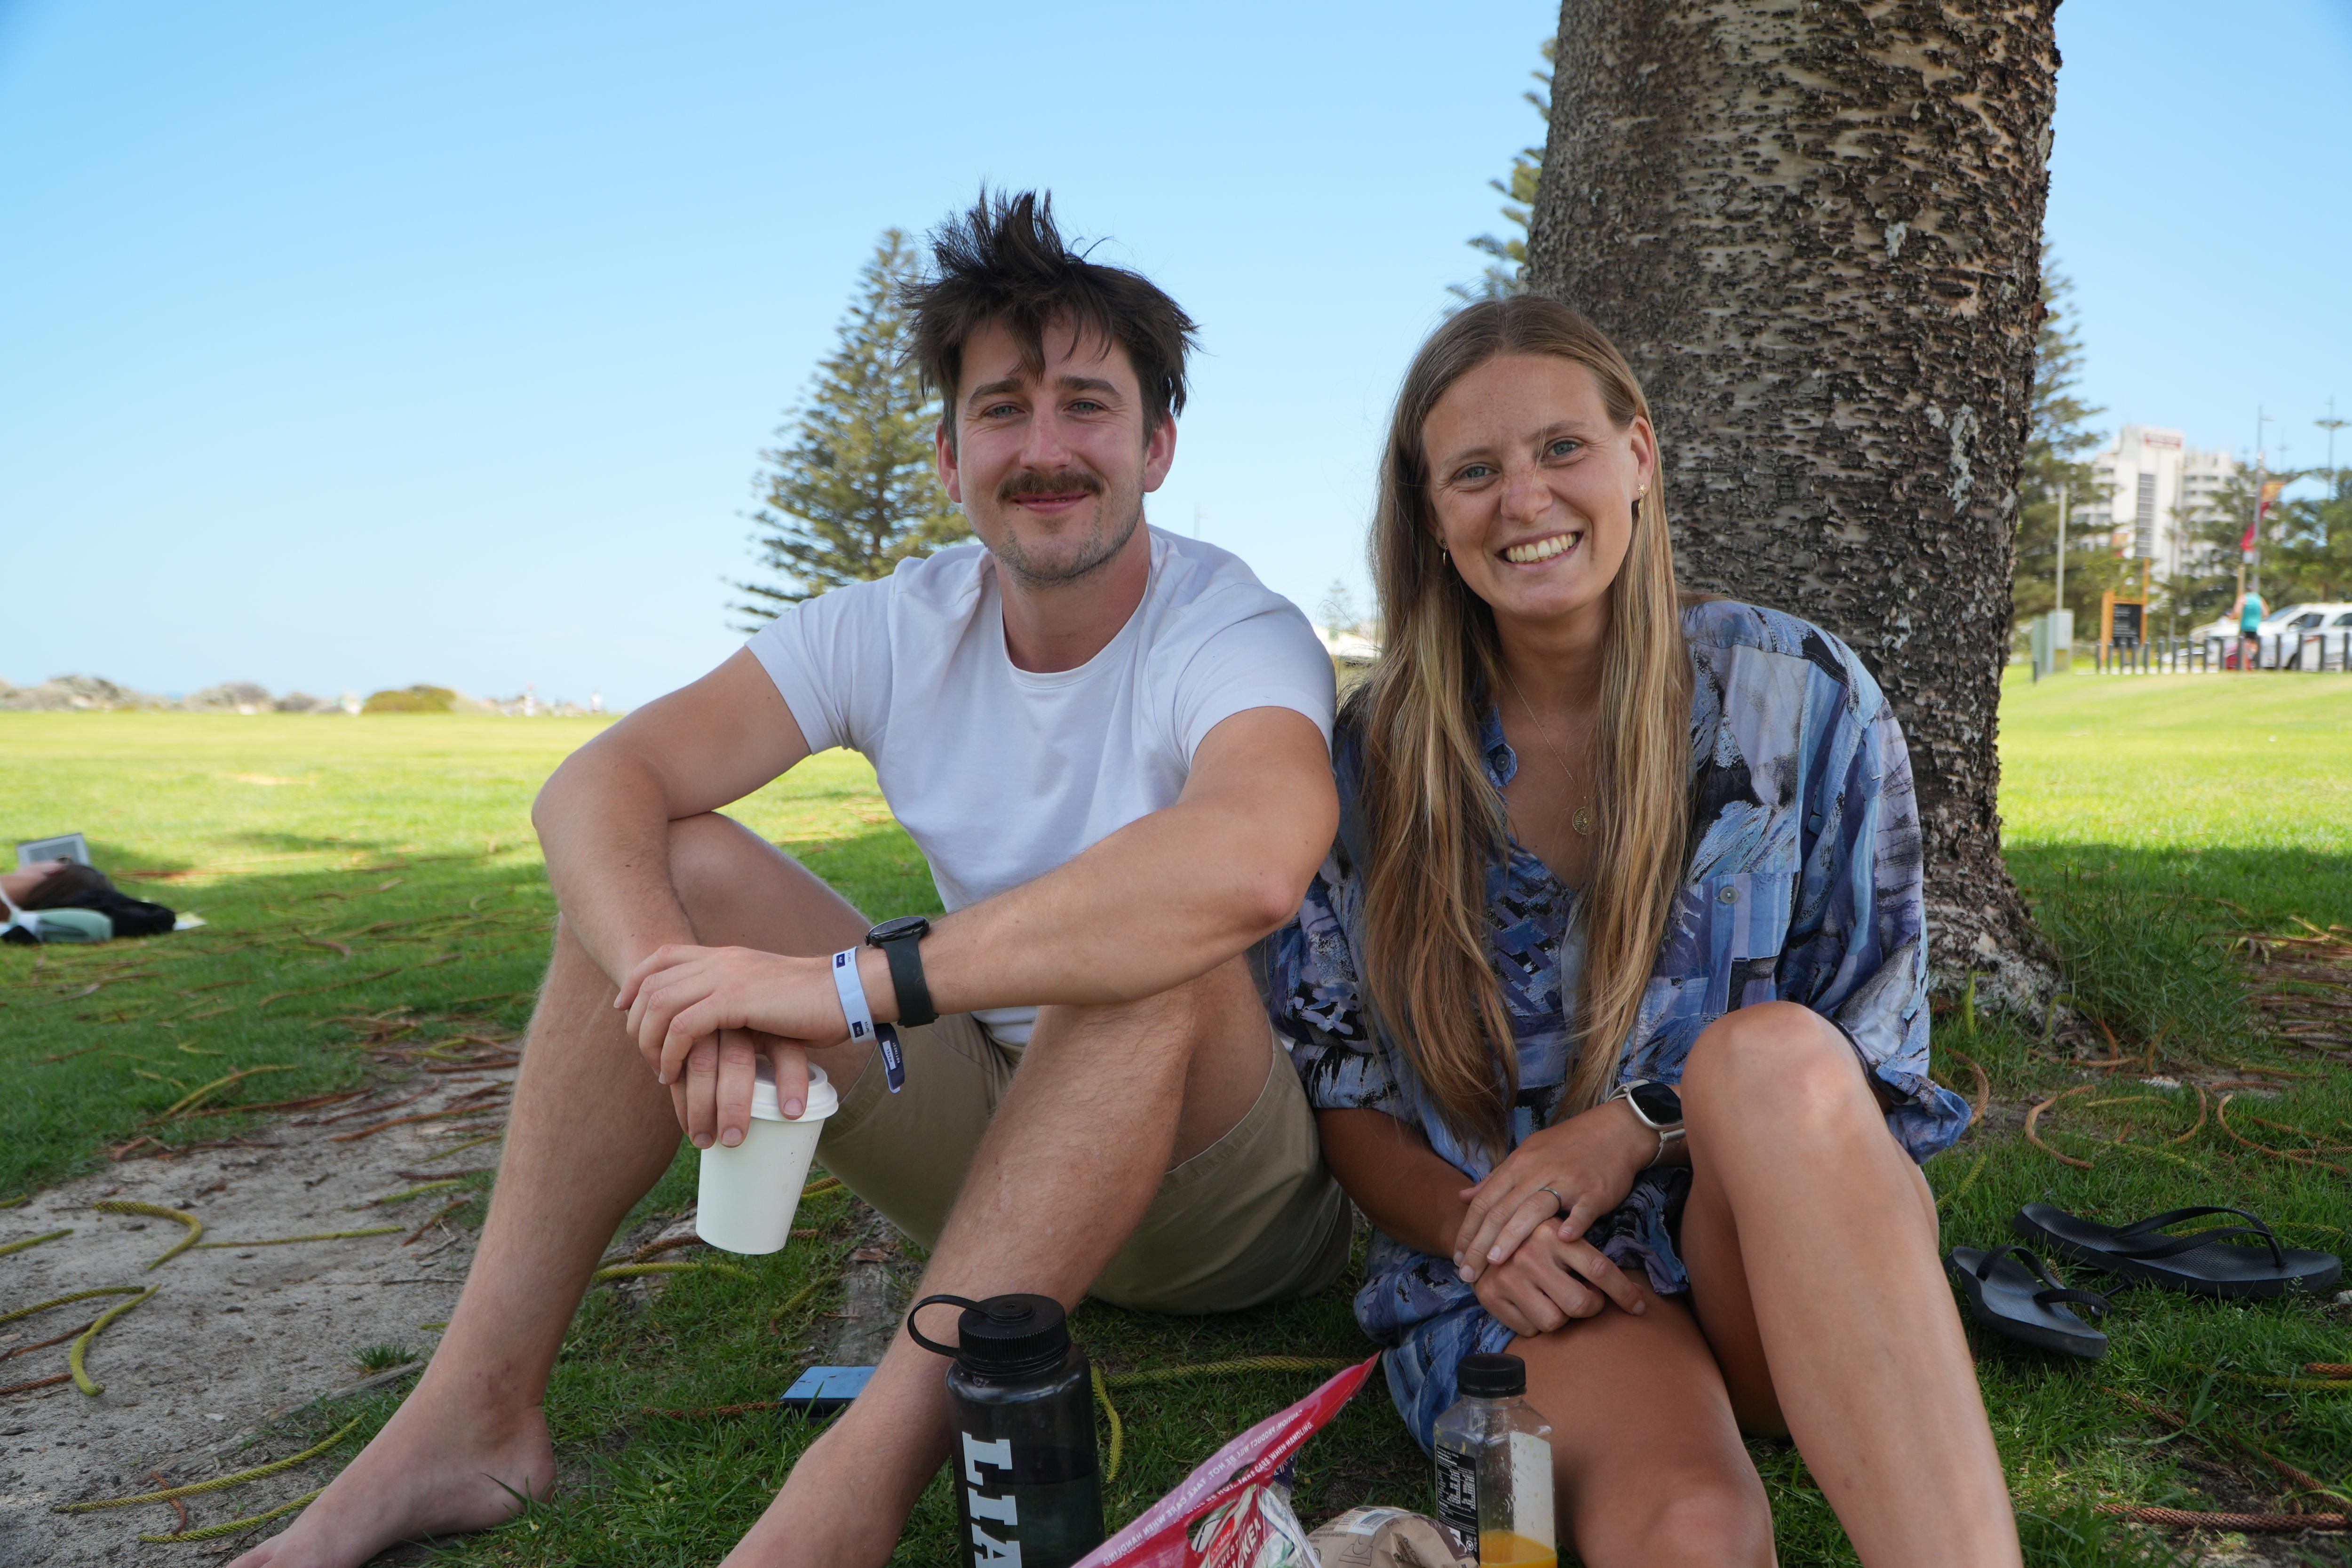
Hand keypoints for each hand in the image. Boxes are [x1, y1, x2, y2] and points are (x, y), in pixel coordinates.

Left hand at [615, 944, 849, 1145]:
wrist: (846, 993)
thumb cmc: (814, 1002)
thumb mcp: (765, 991)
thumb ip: (738, 997)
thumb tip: (722, 1024)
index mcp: (725, 955)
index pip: (662, 956)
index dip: (635, 982)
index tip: (624, 1009)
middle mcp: (720, 959)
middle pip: (652, 983)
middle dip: (637, 1022)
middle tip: (644, 1054)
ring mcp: (727, 976)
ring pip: (661, 1004)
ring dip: (650, 1042)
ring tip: (660, 1071)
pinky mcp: (736, 999)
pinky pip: (684, 1026)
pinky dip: (672, 1052)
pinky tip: (674, 1072)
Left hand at [1453, 1098, 1654, 1282]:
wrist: (1615, 1130)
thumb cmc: (1567, 1145)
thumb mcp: (1526, 1153)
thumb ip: (1495, 1178)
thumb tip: (1463, 1196)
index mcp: (1519, 1164)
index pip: (1485, 1200)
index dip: (1468, 1229)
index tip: (1457, 1257)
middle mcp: (1537, 1171)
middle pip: (1502, 1209)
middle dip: (1480, 1243)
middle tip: (1467, 1272)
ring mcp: (1566, 1180)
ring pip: (1533, 1209)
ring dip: (1513, 1236)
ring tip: (1495, 1262)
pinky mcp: (1595, 1190)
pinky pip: (1583, 1209)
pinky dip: (1573, 1223)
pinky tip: (1561, 1241)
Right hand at [1470, 1225, 1645, 1336]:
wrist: (1477, 1236)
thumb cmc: (1532, 1240)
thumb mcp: (1560, 1236)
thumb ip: (1589, 1259)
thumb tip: (1639, 1299)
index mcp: (1552, 1233)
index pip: (1599, 1269)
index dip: (1625, 1293)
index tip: (1639, 1307)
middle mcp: (1529, 1253)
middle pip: (1580, 1304)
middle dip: (1590, 1307)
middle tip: (1586, 1299)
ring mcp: (1507, 1277)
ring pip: (1556, 1322)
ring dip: (1562, 1317)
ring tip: (1554, 1299)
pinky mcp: (1490, 1297)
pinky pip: (1530, 1330)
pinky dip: (1535, 1323)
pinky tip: (1529, 1304)